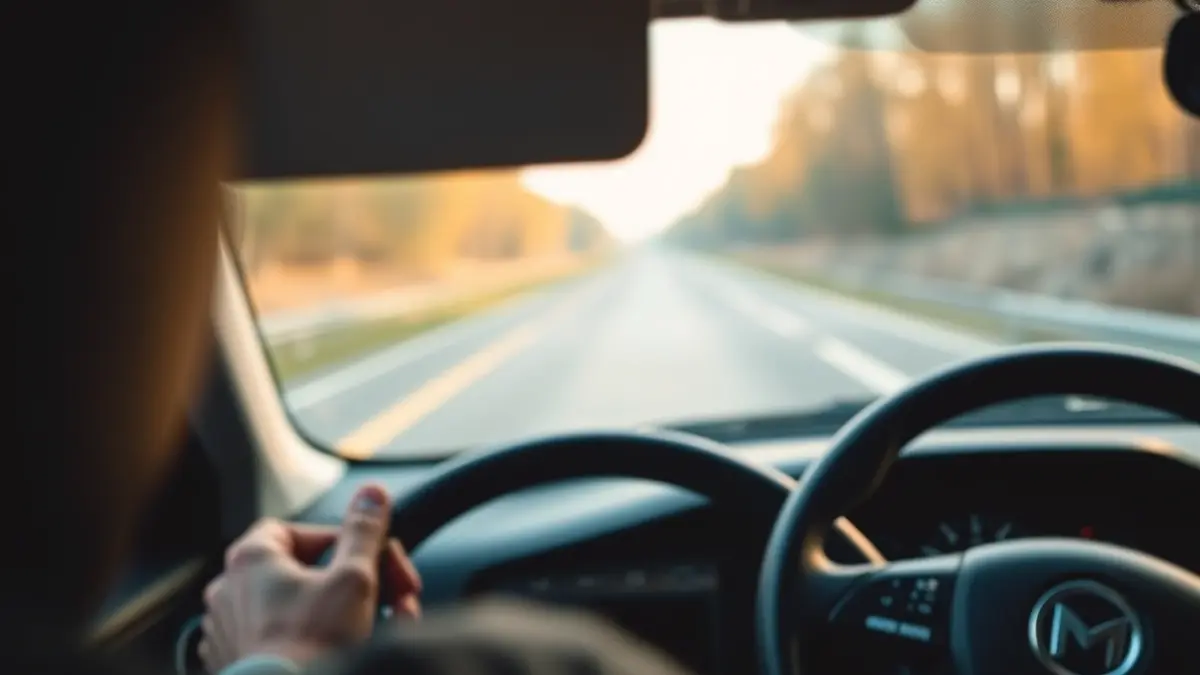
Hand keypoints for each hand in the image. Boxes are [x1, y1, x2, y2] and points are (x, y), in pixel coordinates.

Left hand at [198, 484, 420, 672]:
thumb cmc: (312, 645)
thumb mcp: (354, 578)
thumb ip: (364, 531)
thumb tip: (372, 494)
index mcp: (251, 558)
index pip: (296, 529)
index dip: (338, 540)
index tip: (366, 557)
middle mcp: (230, 590)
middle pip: (303, 570)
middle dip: (354, 583)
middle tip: (387, 598)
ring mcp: (229, 630)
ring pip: (295, 607)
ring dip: (338, 613)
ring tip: (374, 628)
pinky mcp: (236, 661)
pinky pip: (279, 640)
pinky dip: (310, 640)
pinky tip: (341, 649)